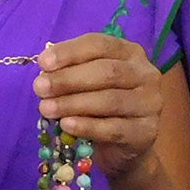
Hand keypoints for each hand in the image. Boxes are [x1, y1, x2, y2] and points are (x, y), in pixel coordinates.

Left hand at [34, 34, 161, 178]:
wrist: (124, 145)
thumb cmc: (99, 106)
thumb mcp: (84, 84)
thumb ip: (68, 73)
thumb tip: (45, 71)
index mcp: (129, 53)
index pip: (100, 45)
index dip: (70, 52)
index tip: (43, 63)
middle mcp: (145, 74)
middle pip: (106, 72)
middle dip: (68, 79)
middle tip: (40, 88)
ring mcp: (150, 103)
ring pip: (110, 100)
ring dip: (73, 103)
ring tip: (46, 108)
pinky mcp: (146, 131)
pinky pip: (114, 128)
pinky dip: (87, 126)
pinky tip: (66, 125)